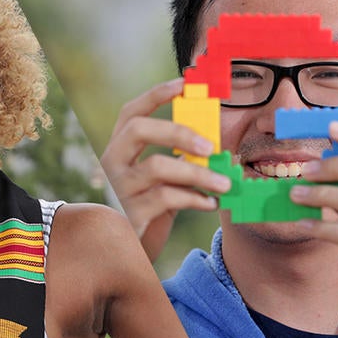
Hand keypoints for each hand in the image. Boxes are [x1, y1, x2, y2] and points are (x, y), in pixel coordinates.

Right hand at [99, 78, 230, 261]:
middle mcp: (112, 163)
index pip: (131, 112)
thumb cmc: (151, 209)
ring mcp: (118, 188)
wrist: (131, 254)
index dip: (156, 94)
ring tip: (225, 183)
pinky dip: (196, 198)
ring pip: (158, 166)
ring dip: (199, 172)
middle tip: (210, 144)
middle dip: (178, 130)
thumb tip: (215, 143)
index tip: (185, 83)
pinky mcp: (130, 214)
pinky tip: (212, 203)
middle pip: (139, 129)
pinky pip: (167, 198)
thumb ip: (179, 160)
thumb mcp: (163, 180)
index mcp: (120, 149)